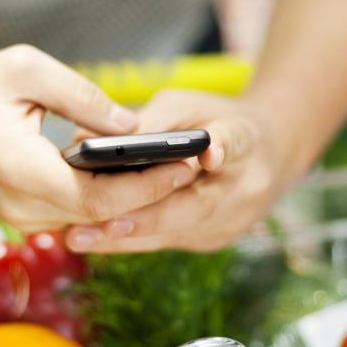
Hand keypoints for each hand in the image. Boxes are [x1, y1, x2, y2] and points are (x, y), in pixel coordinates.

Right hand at [0, 45, 196, 231]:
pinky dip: (109, 200)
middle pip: (104, 214)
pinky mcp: (24, 216)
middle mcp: (24, 206)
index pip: (101, 194)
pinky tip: (136, 177)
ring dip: (133, 200)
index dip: (149, 183)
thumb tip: (132, 124)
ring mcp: (22, 218)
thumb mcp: (25, 71)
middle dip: (152, 193)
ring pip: (93, 220)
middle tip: (194, 166)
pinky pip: (77, 215)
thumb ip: (83, 97)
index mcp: (24, 172)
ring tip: (174, 170)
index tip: (185, 163)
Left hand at [63, 89, 305, 252]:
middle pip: (194, 206)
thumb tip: (88, 140)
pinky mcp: (212, 240)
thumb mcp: (189, 106)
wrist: (267, 155)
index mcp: (246, 142)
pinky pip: (166, 240)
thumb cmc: (215, 121)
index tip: (210, 154)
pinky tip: (91, 240)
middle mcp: (243, 189)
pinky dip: (128, 238)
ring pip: (173, 232)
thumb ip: (149, 121)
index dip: (222, 149)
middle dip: (143, 218)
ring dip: (123, 237)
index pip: (234, 144)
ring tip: (79, 237)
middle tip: (99, 223)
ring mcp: (229, 222)